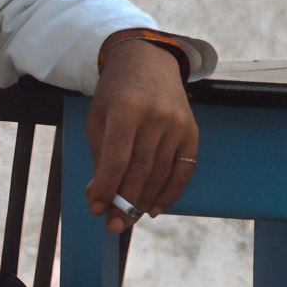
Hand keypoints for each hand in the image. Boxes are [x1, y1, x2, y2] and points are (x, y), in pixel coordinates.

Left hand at [84, 39, 199, 231]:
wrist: (148, 60)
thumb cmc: (116, 92)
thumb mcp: (99, 116)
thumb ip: (99, 154)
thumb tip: (98, 195)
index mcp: (126, 108)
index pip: (117, 157)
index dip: (106, 186)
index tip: (95, 207)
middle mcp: (156, 116)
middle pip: (141, 169)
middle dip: (124, 202)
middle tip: (111, 225)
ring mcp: (178, 124)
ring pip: (160, 173)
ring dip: (143, 202)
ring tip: (126, 220)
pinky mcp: (192, 132)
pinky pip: (184, 170)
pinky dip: (170, 193)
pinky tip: (154, 208)